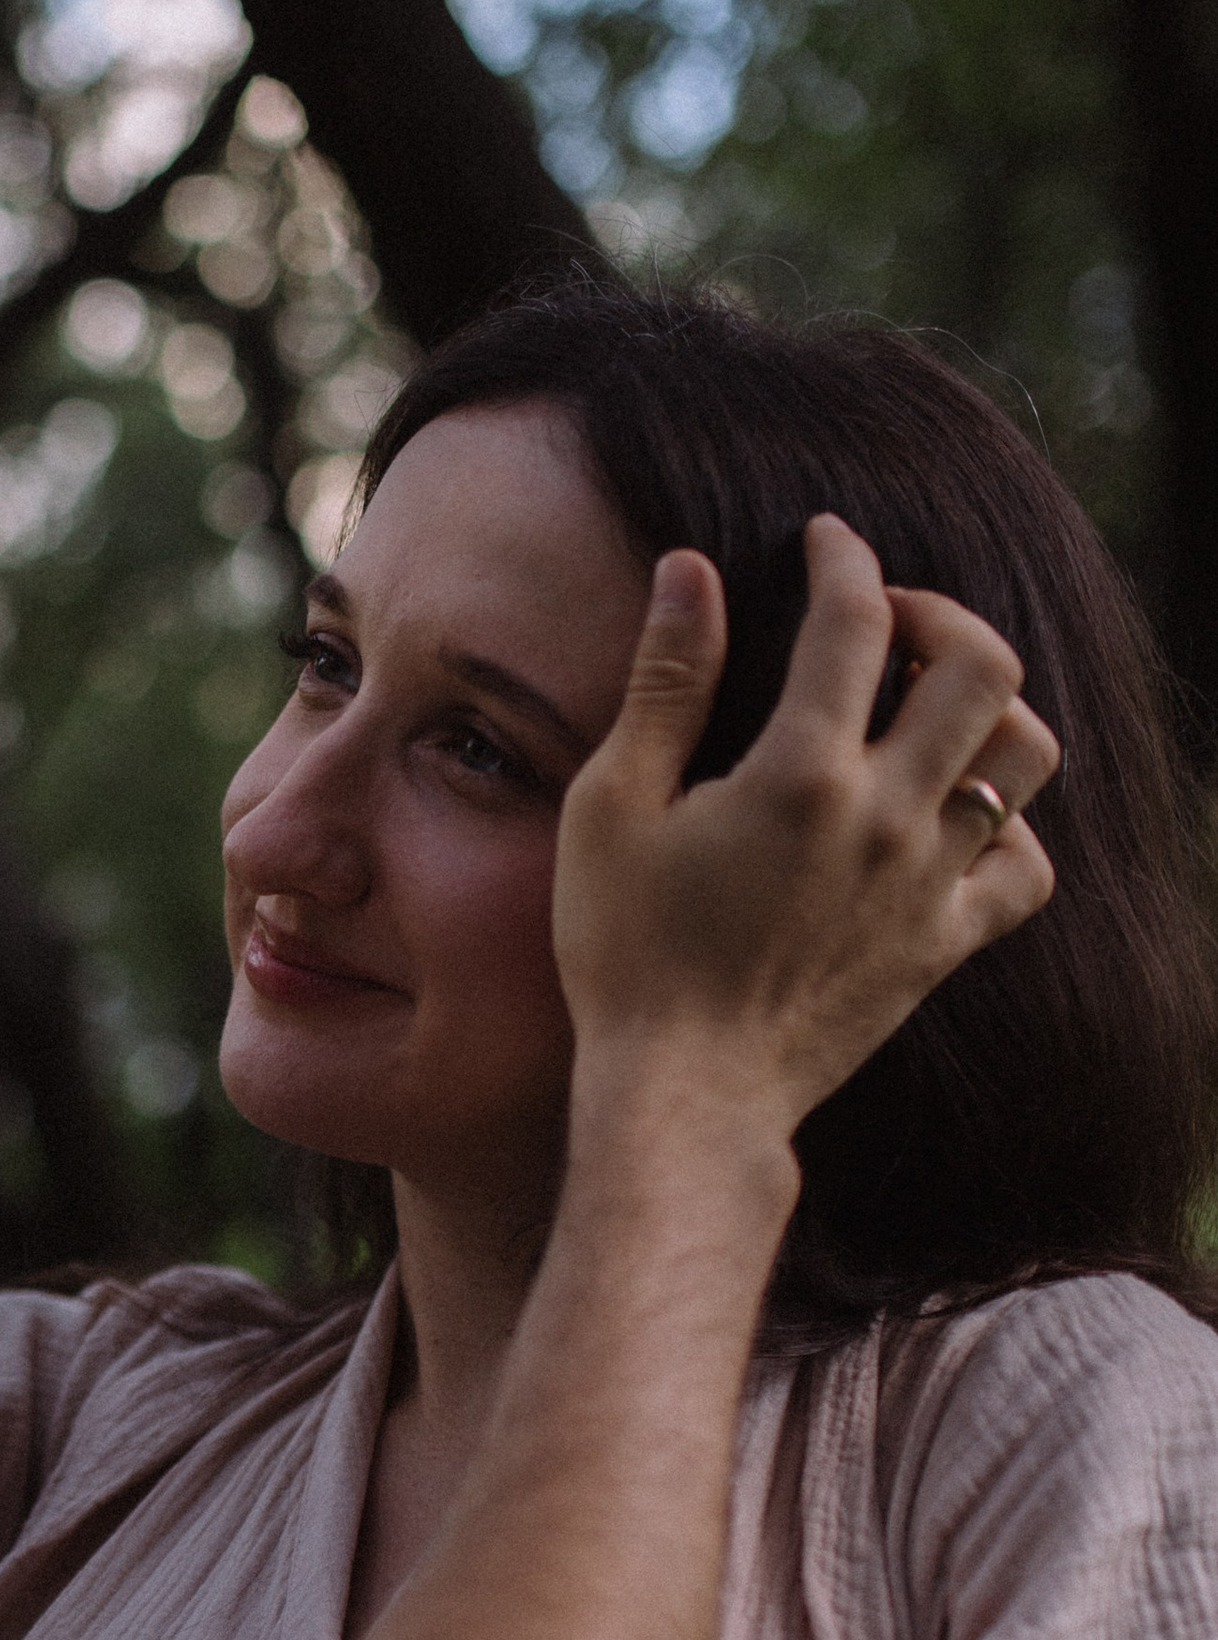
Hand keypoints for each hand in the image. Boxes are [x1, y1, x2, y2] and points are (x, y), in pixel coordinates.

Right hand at [553, 516, 1057, 1143]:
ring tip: (927, 707)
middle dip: (942, 615)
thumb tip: (691, 568)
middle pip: (982, 666)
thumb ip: (663, 682)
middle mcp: (887, 818)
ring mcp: (929, 883)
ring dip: (988, 708)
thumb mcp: (611, 809)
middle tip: (890, 621)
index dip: (844, 558)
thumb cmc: (626, 956)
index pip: (857, 618)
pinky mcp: (945, 943)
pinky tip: (953, 815)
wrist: (686, 1098)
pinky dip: (1009, 824)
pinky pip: (1028, 864)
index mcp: (801, 773)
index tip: (825, 542)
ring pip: (1024, 755)